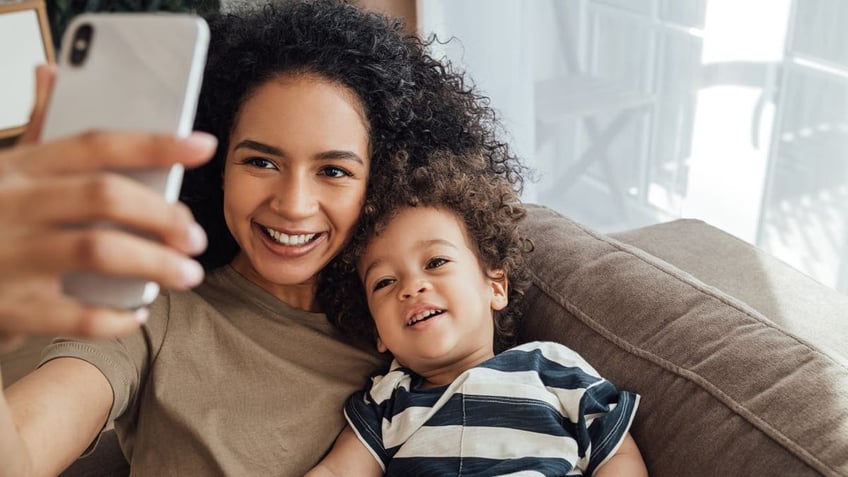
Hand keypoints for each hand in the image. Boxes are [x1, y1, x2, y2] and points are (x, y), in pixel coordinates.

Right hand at [0, 65, 215, 351]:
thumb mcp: (3, 171)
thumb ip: (34, 130)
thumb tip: (49, 73)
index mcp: (18, 167)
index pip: (95, 145)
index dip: (155, 143)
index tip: (203, 146)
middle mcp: (12, 204)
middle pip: (105, 196)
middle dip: (163, 215)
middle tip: (196, 237)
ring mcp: (8, 255)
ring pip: (98, 251)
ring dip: (155, 264)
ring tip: (187, 275)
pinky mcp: (7, 306)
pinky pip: (75, 314)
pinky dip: (115, 317)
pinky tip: (134, 314)